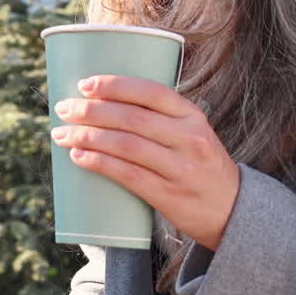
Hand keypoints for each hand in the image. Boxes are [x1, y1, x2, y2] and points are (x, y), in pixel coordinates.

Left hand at [51, 75, 240, 250]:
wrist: (233, 210)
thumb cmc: (200, 165)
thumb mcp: (191, 132)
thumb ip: (159, 117)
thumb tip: (102, 103)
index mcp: (192, 116)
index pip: (151, 92)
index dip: (115, 85)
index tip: (84, 84)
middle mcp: (189, 138)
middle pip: (131, 118)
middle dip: (91, 111)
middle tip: (64, 109)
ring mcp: (180, 168)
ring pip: (126, 146)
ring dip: (87, 137)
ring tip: (62, 134)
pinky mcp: (169, 195)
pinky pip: (127, 175)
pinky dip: (99, 163)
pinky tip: (78, 156)